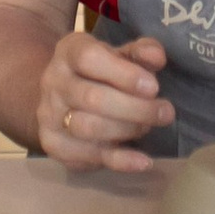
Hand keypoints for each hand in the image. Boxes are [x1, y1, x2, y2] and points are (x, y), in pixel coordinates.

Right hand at [38, 32, 175, 172]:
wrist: (62, 96)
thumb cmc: (99, 71)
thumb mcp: (119, 54)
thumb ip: (140, 52)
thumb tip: (157, 57)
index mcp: (69, 51)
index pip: (89, 59)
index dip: (124, 74)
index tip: (153, 87)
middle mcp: (53, 82)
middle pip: (91, 98)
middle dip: (134, 108)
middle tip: (165, 113)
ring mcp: (49, 116)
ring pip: (88, 128)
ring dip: (126, 130)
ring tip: (148, 127)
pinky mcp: (54, 146)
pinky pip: (88, 157)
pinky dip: (120, 161)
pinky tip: (143, 160)